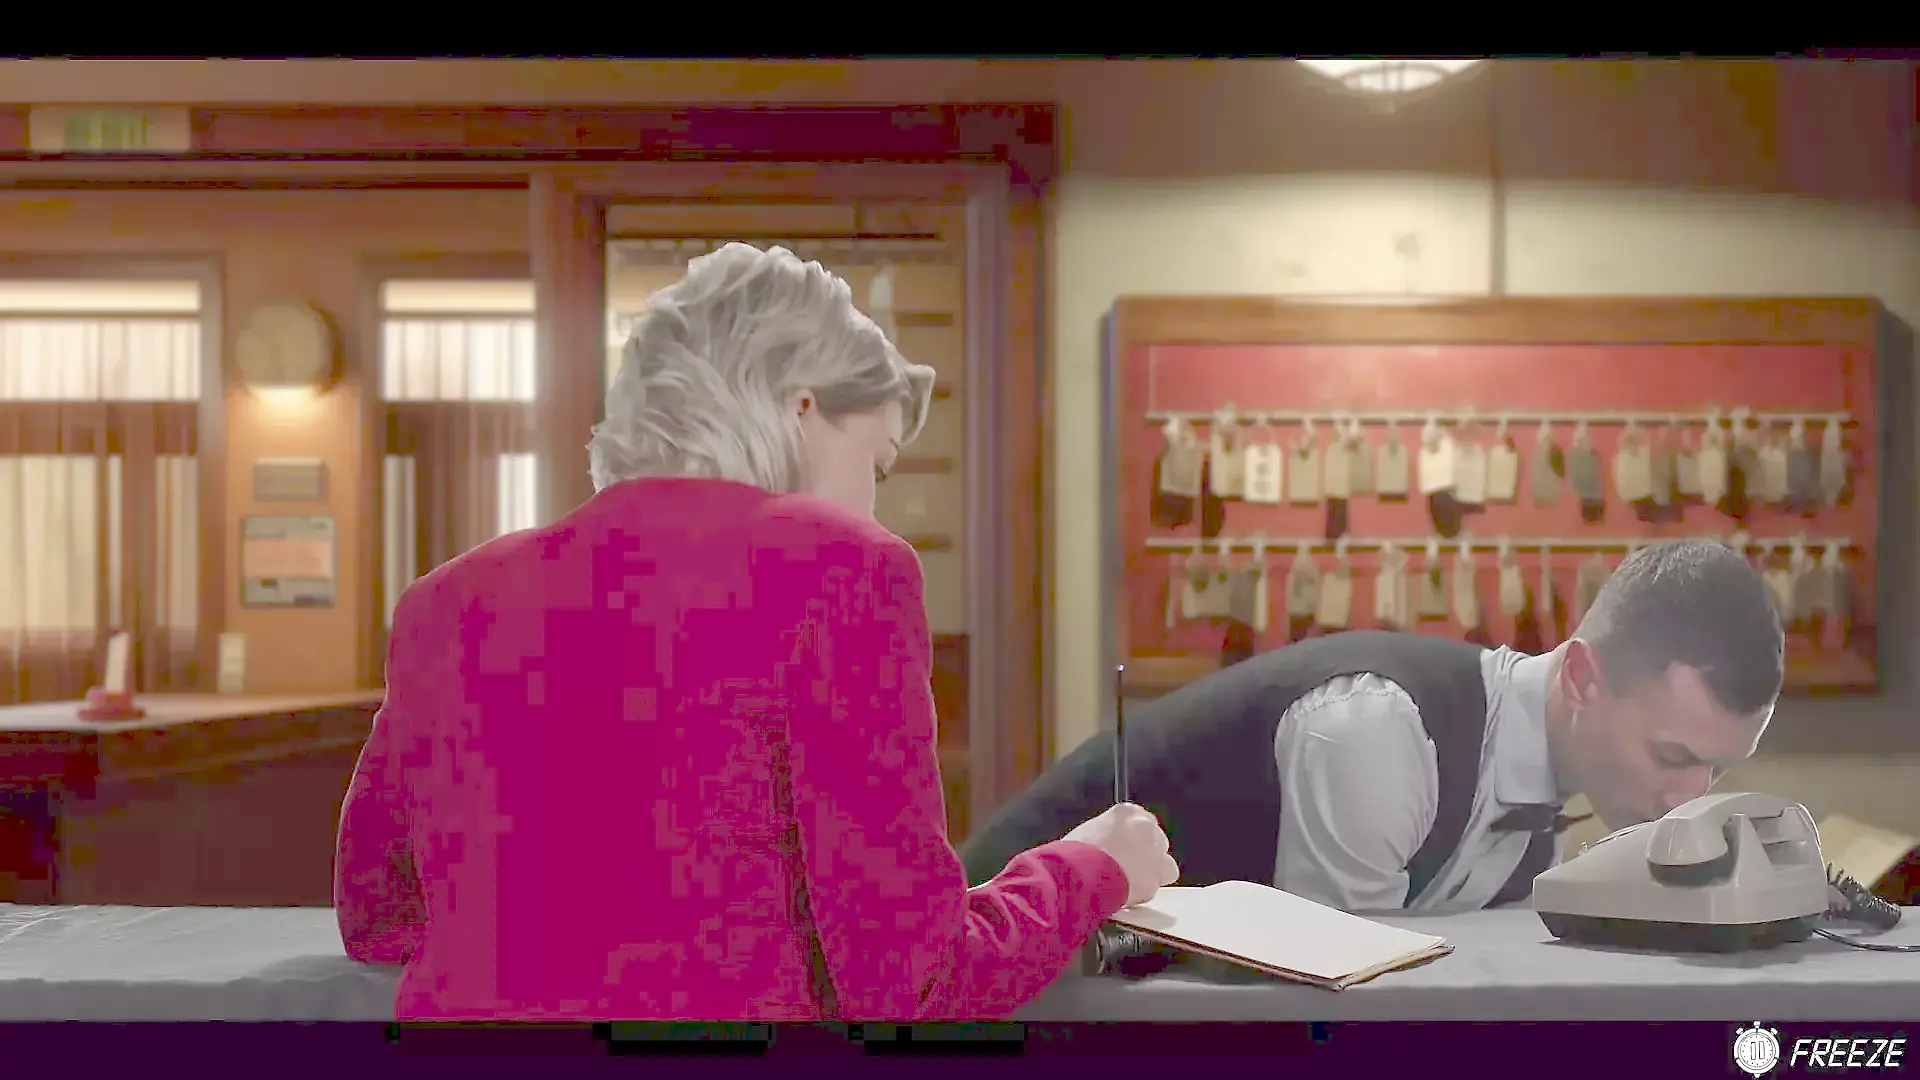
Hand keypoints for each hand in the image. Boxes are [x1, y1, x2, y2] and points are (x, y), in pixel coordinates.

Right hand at [1062, 802, 1180, 907]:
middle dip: (1146, 855)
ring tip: (1131, 883)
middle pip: (1157, 841)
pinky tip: (1125, 894)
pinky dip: (1143, 893)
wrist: (1075, 875)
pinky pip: (1154, 888)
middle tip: (1127, 867)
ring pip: (1166, 865)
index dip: (1134, 838)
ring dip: (1153, 873)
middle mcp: (1145, 829)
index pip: (1142, 821)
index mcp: (1127, 813)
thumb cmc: (1073, 853)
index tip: (1128, 848)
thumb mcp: (1088, 831)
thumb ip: (1108, 834)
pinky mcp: (1153, 880)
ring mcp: (1153, 855)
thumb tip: (1110, 845)